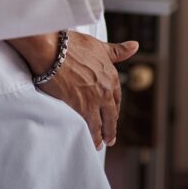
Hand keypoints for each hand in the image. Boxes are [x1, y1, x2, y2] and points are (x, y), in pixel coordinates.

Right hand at [38, 31, 137, 148]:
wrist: (52, 50)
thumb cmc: (71, 44)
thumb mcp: (98, 46)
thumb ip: (116, 50)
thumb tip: (135, 46)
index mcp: (111, 74)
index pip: (116, 96)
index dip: (114, 106)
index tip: (111, 112)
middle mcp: (106, 89)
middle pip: (112, 113)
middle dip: (111, 126)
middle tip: (110, 136)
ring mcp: (95, 100)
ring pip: (103, 123)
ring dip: (103, 135)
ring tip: (101, 143)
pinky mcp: (82, 108)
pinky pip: (91, 128)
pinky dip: (92, 137)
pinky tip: (91, 142)